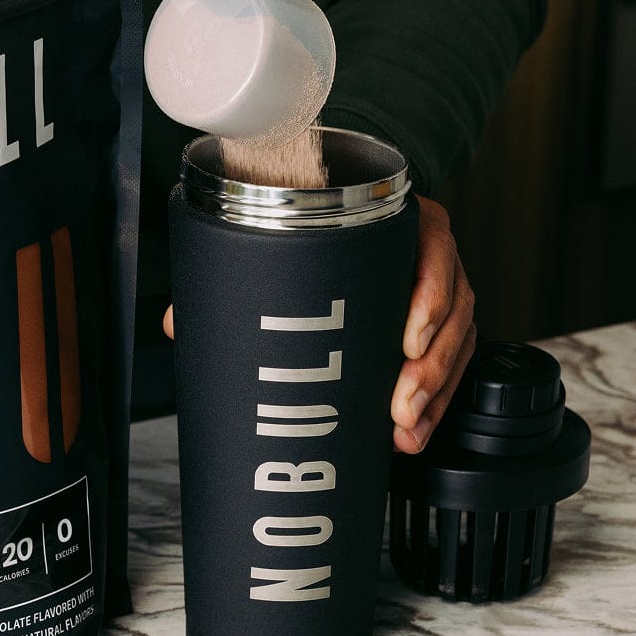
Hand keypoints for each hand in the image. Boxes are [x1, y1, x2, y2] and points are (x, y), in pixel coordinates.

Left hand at [162, 196, 475, 452]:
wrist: (332, 205)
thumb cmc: (310, 220)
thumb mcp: (280, 238)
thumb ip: (232, 271)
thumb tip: (179, 321)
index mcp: (397, 220)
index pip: (432, 250)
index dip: (429, 299)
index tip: (408, 342)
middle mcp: (423, 251)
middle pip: (451, 308)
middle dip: (431, 366)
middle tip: (400, 408)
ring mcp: (434, 286)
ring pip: (457, 339)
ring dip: (437, 390)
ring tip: (407, 430)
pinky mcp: (433, 320)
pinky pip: (451, 358)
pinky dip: (439, 398)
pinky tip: (415, 429)